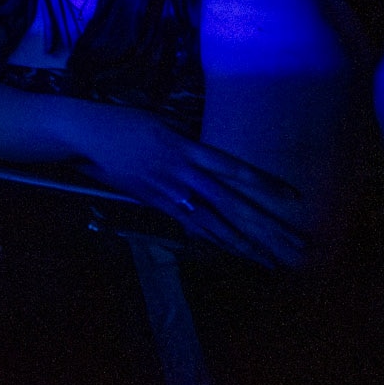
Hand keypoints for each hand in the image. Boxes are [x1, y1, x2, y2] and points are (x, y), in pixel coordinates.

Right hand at [88, 115, 312, 267]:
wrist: (85, 134)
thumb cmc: (125, 121)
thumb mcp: (163, 121)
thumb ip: (191, 140)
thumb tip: (217, 156)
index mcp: (186, 148)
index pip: (234, 169)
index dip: (264, 184)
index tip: (294, 200)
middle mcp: (182, 173)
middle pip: (232, 205)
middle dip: (268, 228)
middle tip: (298, 246)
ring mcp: (169, 192)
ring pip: (214, 224)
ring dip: (246, 245)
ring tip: (273, 262)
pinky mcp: (156, 203)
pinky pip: (191, 226)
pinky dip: (215, 241)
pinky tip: (234, 254)